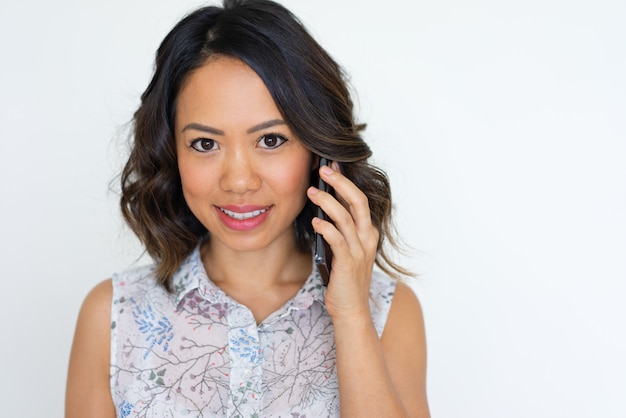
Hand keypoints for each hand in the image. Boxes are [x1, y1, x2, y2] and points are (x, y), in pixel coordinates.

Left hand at [307, 162, 379, 319]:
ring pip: (345, 218)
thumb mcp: (344, 248)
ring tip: (311, 191)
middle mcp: (367, 238)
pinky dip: (325, 227)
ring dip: (327, 202)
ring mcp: (359, 251)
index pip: (359, 200)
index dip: (345, 181)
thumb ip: (338, 228)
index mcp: (367, 232)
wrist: (351, 309)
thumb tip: (322, 205)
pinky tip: (314, 221)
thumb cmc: (344, 278)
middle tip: (323, 169)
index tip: (331, 166)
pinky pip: (337, 239)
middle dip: (340, 182)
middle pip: (357, 201)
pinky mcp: (348, 263)